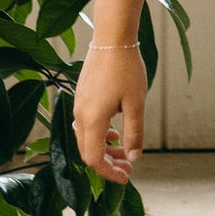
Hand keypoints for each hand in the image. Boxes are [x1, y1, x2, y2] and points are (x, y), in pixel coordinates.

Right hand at [73, 45, 146, 183]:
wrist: (112, 38)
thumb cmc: (126, 68)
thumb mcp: (136, 104)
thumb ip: (134, 133)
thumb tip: (133, 158)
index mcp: (92, 119)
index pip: (94, 159)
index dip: (109, 173)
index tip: (126, 177)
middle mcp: (80, 115)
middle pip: (88, 152)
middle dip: (108, 164)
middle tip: (128, 168)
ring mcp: (79, 105)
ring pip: (87, 139)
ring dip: (105, 150)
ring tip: (125, 153)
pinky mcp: (81, 97)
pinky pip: (86, 126)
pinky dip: (100, 136)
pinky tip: (115, 134)